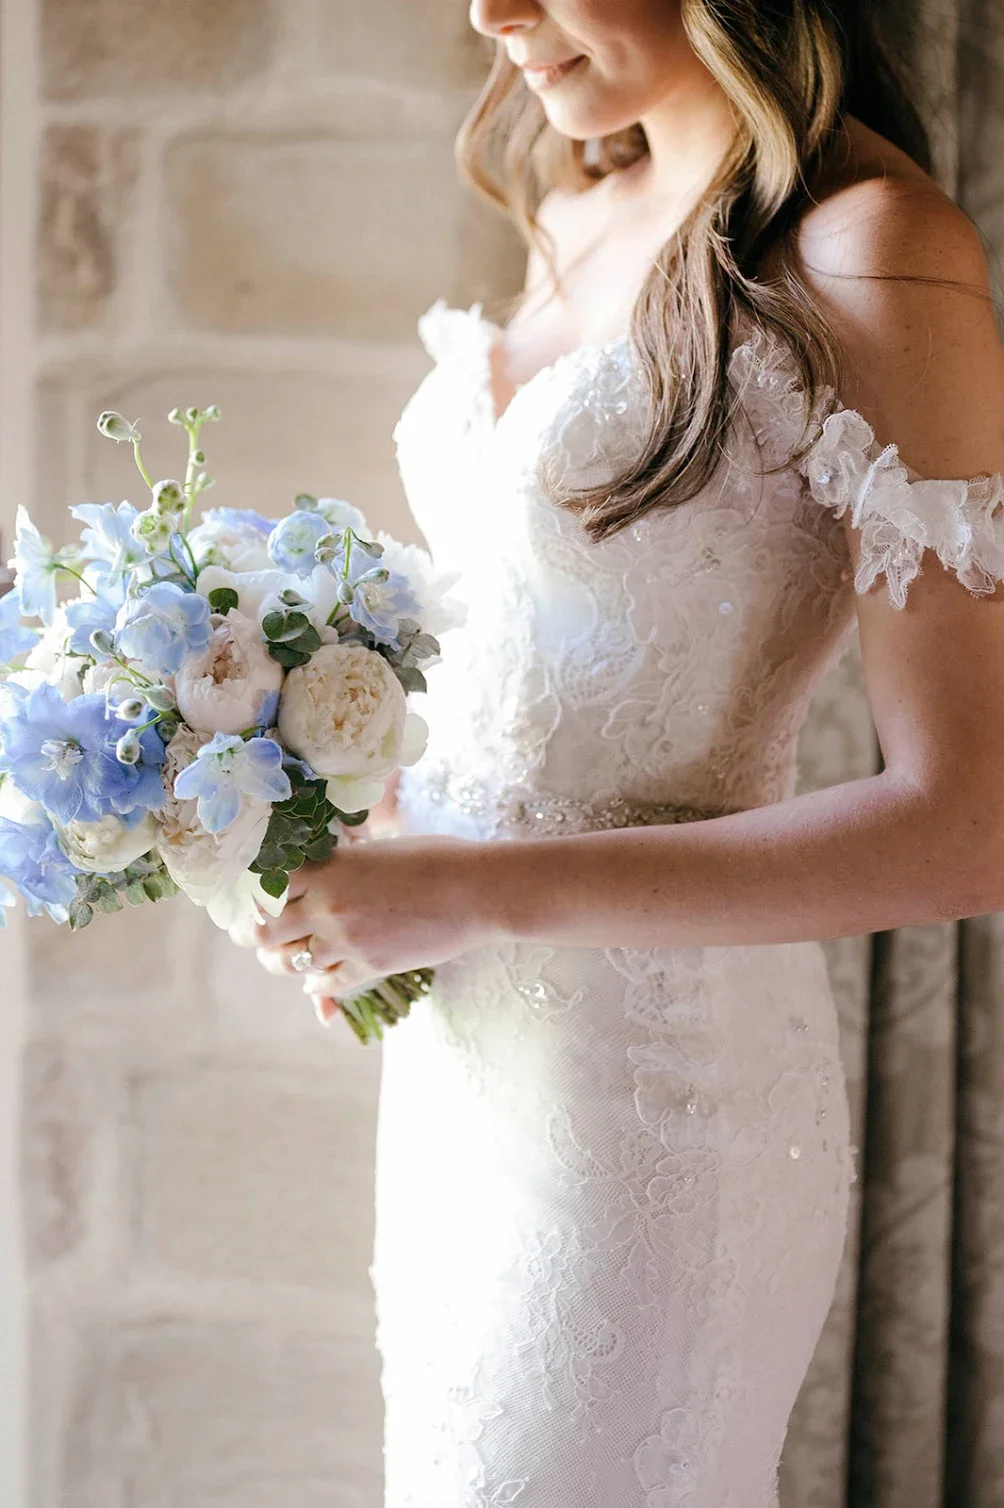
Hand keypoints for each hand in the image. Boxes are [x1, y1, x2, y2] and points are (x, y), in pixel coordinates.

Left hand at [239, 832, 497, 1006]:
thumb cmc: (435, 858)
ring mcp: (346, 941)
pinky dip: (316, 985)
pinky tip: (317, 979)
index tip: (249, 896)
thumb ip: (339, 868)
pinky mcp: (369, 967)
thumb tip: (311, 877)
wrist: (477, 891)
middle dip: (254, 932)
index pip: (262, 886)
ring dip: (281, 960)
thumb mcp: (377, 851)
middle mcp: (327, 905)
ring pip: (286, 962)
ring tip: (283, 954)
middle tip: (254, 931)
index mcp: (327, 868)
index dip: (251, 894)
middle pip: (262, 931)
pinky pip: (324, 985)